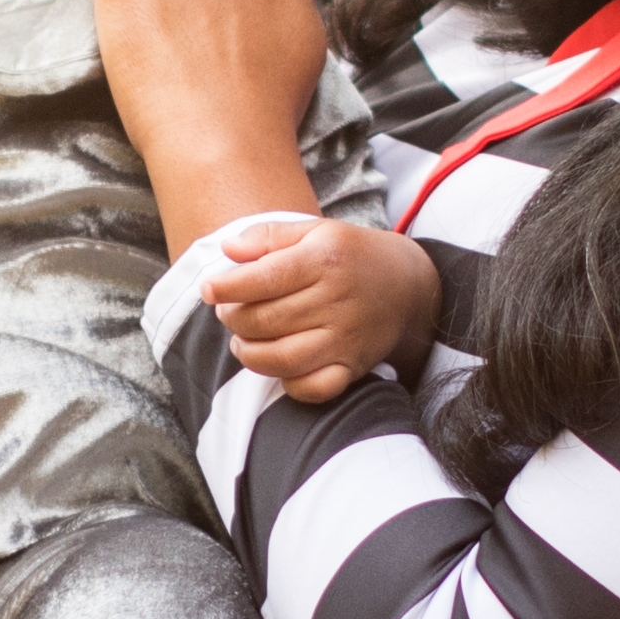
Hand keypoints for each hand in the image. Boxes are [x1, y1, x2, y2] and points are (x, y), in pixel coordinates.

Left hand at [201, 212, 434, 405]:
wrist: (410, 285)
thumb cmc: (351, 256)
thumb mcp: (315, 231)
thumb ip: (268, 236)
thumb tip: (228, 250)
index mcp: (325, 258)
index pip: (264, 278)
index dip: (227, 287)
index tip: (209, 290)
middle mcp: (337, 299)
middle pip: (266, 320)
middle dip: (234, 319)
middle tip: (228, 313)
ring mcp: (346, 337)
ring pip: (283, 358)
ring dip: (250, 354)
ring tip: (242, 341)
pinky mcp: (354, 366)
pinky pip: (315, 388)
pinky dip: (289, 384)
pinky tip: (278, 366)